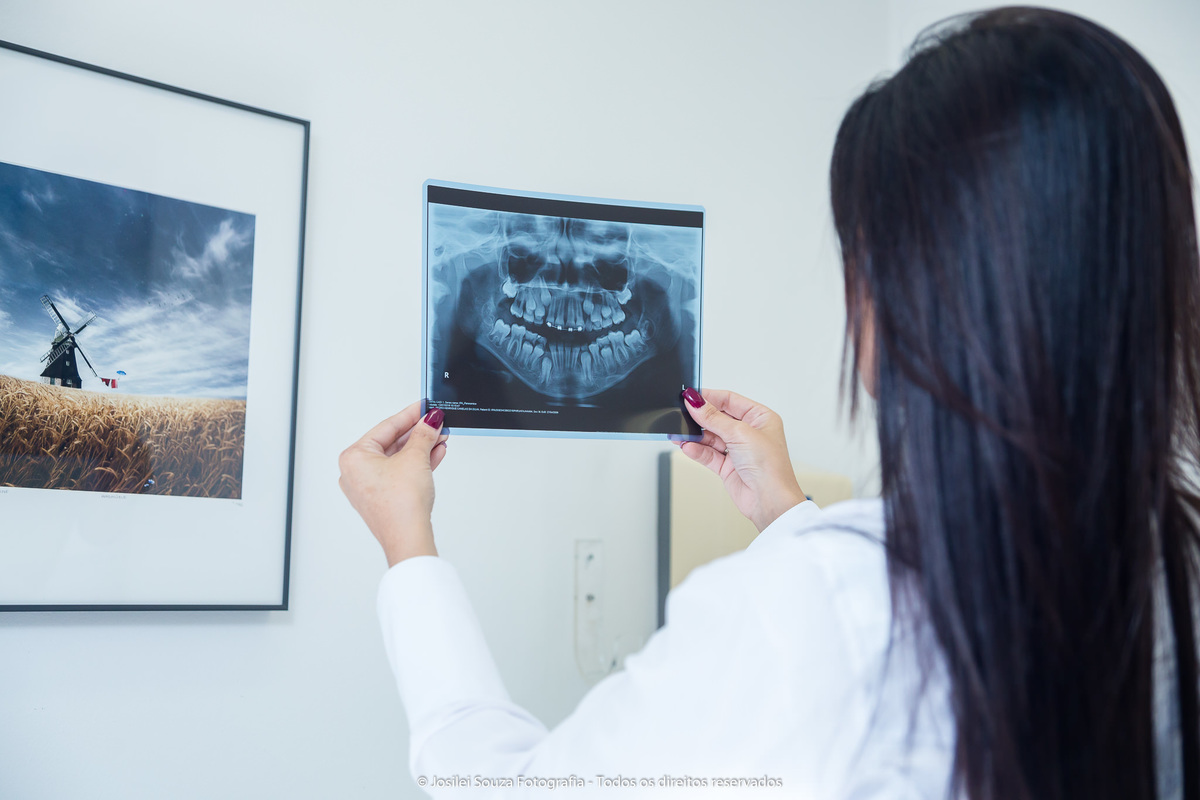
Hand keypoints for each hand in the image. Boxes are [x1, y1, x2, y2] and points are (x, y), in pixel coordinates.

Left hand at [338, 402, 448, 566]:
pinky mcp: (382, 499)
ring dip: (421, 448)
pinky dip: (417, 464)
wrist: (408, 537)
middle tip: (436, 422)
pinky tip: (435, 454)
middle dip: (418, 433)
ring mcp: (368, 488)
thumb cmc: (400, 504)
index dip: (410, 414)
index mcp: (353, 457)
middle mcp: (356, 472)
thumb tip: (430, 421)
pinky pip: (400, 473)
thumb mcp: (415, 458)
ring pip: (398, 459)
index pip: (386, 427)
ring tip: (440, 438)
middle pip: (392, 443)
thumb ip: (423, 434)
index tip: (424, 406)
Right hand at [678, 388, 807, 531]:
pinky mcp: (728, 466)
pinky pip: (708, 454)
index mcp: (760, 418)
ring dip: (695, 436)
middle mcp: (750, 432)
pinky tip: (687, 446)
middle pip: (718, 418)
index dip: (710, 397)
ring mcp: (738, 450)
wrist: (769, 501)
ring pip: (711, 437)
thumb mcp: (740, 433)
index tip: (690, 396)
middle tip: (681, 414)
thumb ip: (714, 418)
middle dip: (700, 418)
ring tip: (679, 433)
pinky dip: (697, 450)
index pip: (730, 400)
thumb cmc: (770, 467)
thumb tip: (695, 402)